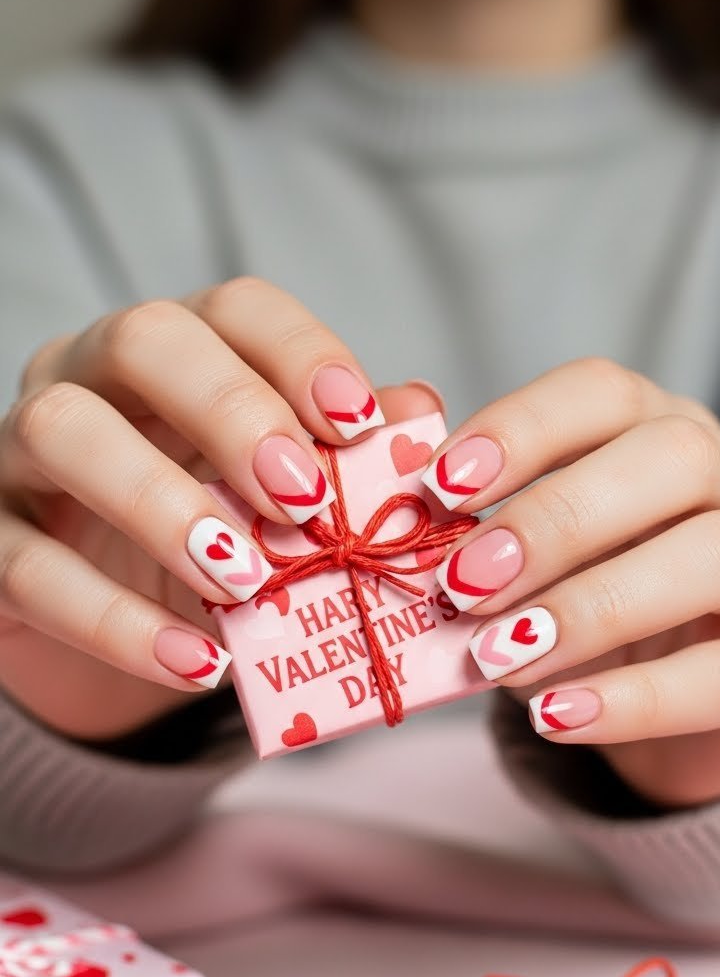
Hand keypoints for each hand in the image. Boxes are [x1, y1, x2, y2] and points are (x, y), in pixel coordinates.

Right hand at [0, 279, 427, 739]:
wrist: (100, 624)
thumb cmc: (201, 543)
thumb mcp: (271, 507)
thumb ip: (342, 461)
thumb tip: (422, 415)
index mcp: (174, 357)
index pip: (233, 310)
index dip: (298, 354)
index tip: (358, 422)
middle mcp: (87, 378)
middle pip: (143, 339)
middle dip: (232, 411)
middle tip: (303, 499)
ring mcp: (21, 454)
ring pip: (63, 432)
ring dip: (163, 504)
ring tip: (243, 581)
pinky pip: (30, 569)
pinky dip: (117, 623)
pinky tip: (199, 665)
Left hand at [426, 358, 719, 808]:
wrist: (686, 711)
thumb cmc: (598, 614)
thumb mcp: (540, 560)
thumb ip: (474, 516)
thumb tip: (387, 458)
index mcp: (664, 439)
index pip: (608, 395)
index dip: (524, 428)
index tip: (440, 483)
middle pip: (674, 459)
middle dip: (558, 517)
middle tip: (463, 582)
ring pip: (715, 556)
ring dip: (593, 605)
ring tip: (499, 656)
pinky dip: (635, 700)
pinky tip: (555, 715)